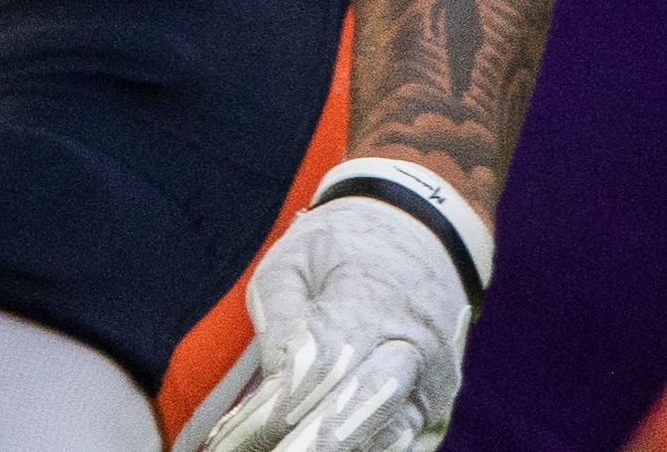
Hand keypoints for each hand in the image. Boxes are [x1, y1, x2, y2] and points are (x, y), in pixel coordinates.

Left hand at [199, 198, 474, 451]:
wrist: (422, 236)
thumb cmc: (342, 248)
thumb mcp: (295, 259)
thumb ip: (280, 318)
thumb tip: (272, 382)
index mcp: (371, 303)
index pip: (323, 366)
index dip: (278, 407)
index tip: (230, 440)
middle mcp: (412, 352)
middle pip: (365, 411)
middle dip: (317, 444)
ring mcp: (432, 388)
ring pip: (388, 440)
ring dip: (337, 451)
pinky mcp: (436, 413)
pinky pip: (400, 447)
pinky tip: (309, 449)